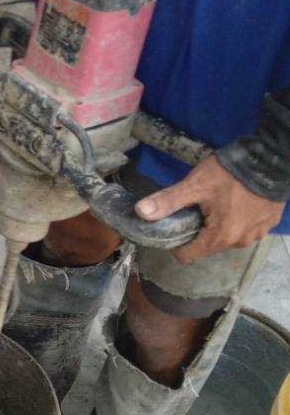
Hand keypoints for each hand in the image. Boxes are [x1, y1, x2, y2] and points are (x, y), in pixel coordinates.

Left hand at [135, 154, 282, 263]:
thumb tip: (140, 212)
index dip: (176, 244)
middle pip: (207, 246)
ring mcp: (258, 233)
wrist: (273, 157)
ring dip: (218, 226)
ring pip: (227, 238)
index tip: (175, 226)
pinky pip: (245, 229)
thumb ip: (168, 201)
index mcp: (220, 237)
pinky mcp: (269, 223)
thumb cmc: (231, 173)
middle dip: (197, 232)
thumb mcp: (195, 185)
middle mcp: (240, 241)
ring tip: (217, 202)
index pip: (188, 256)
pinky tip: (236, 201)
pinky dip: (237, 220)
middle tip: (196, 208)